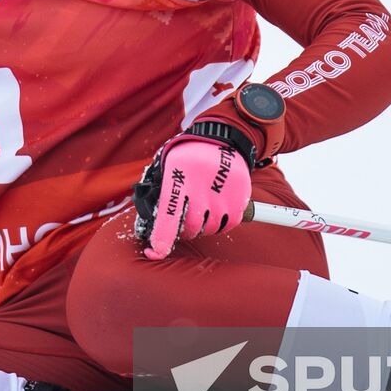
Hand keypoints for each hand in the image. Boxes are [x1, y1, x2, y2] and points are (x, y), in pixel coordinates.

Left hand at [132, 135, 250, 260]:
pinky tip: (215, 207)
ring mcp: (222, 196)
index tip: (155, 251)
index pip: (168, 216)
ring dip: (202, 225)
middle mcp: (201, 190)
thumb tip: (151, 224)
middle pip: (190, 228)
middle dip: (184, 229)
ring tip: (201, 206)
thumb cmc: (188, 158)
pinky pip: (227, 225)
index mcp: (178, 179)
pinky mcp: (239, 199)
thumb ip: (160, 192)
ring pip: (209, 229)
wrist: (222, 139)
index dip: (161, 239)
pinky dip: (220, 222)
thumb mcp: (168, 166)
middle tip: (183, 218)